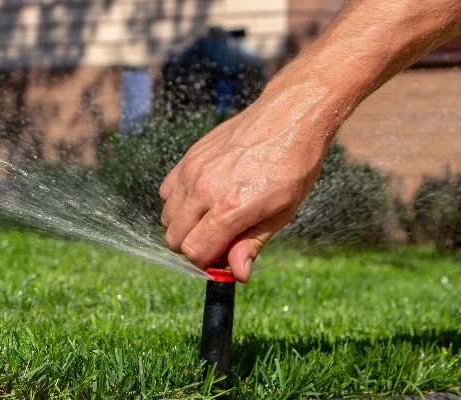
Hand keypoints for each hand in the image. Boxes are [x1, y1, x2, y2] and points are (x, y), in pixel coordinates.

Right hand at [158, 86, 336, 281]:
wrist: (289, 116)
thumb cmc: (293, 164)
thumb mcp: (282, 212)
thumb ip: (252, 243)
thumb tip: (237, 275)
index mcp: (231, 208)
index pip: (195, 252)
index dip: (208, 261)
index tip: (225, 255)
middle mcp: (204, 190)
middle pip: (174, 238)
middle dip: (193, 246)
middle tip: (220, 238)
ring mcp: (192, 171)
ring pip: (166, 216)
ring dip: (184, 225)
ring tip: (213, 216)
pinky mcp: (188, 157)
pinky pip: (166, 192)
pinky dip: (178, 202)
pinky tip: (203, 197)